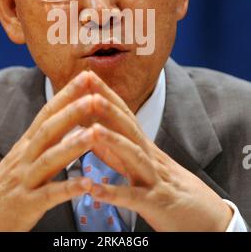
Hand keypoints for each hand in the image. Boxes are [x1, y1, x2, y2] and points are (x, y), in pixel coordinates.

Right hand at [0, 71, 96, 230]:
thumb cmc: (6, 184)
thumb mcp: (22, 156)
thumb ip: (44, 139)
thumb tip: (68, 118)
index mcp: (27, 144)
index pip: (47, 113)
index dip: (66, 94)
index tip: (87, 76)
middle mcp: (25, 158)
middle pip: (48, 130)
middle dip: (72, 112)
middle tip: (95, 97)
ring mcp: (25, 181)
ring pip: (49, 160)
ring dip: (73, 146)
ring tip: (96, 134)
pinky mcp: (26, 206)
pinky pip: (49, 196)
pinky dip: (68, 189)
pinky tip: (88, 184)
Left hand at [75, 72, 233, 231]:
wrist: (205, 216)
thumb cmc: (166, 187)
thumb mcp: (141, 164)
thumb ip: (114, 150)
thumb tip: (91, 131)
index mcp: (142, 146)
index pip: (124, 114)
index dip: (106, 94)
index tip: (86, 75)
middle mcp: (148, 157)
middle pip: (128, 127)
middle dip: (107, 105)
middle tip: (87, 85)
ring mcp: (153, 178)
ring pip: (134, 156)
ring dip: (113, 141)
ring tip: (92, 130)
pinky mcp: (155, 204)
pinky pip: (134, 198)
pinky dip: (114, 193)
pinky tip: (93, 190)